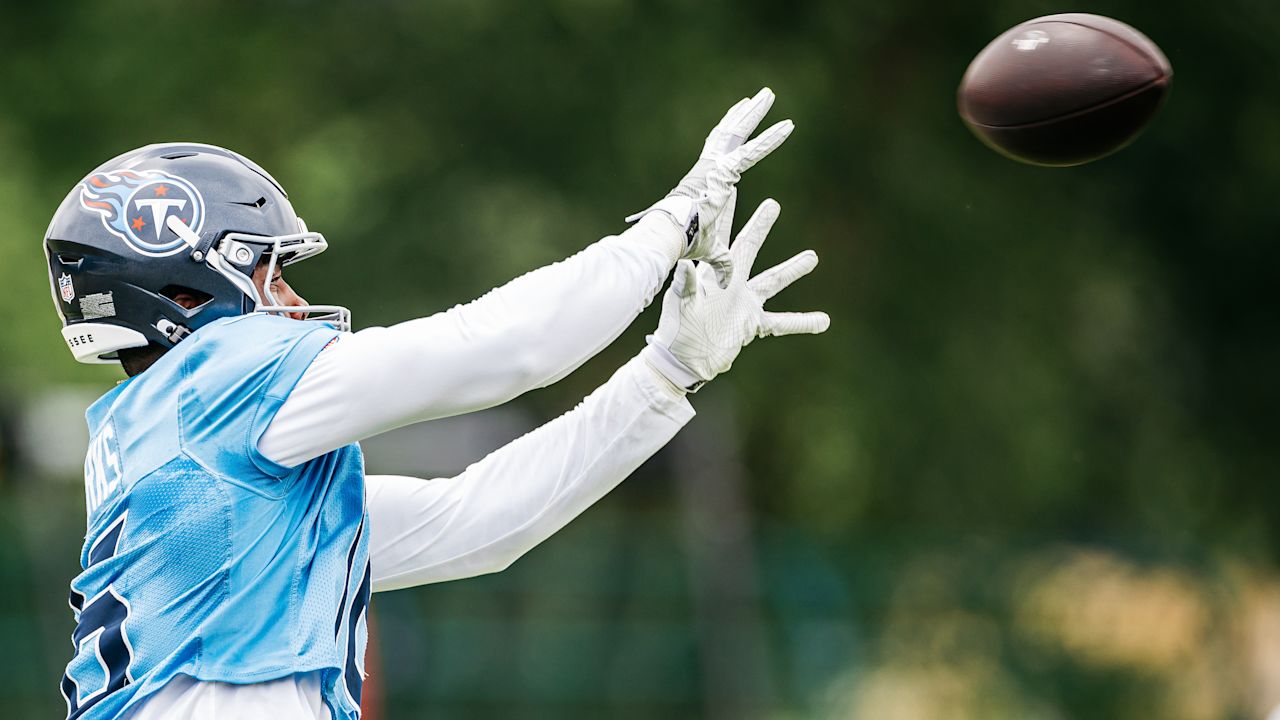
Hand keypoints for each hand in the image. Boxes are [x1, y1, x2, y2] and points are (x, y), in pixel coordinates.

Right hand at [628, 88, 793, 288]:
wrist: (669, 239)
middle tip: (759, 98)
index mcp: (707, 182)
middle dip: (744, 115)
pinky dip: (769, 140)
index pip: (722, 154)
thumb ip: (723, 262)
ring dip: (755, 114)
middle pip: (729, 135)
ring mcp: (715, 167)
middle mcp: (710, 169)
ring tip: (768, 95)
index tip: (739, 123)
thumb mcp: (712, 253)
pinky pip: (751, 152)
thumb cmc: (685, 246)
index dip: (732, 138)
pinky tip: (787, 128)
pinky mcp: (723, 172)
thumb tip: (729, 281)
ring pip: (737, 133)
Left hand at [641, 198, 828, 390]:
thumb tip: (684, 266)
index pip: (720, 238)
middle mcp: (731, 283)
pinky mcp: (752, 324)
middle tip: (773, 204)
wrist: (684, 360)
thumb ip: (686, 287)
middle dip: (761, 226)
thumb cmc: (676, 330)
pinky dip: (802, 322)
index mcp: (712, 274)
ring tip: (813, 256)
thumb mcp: (680, 307)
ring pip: (773, 280)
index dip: (724, 214)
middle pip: (750, 248)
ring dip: (792, 269)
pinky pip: (782, 322)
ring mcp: (744, 302)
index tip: (730, 188)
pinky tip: (824, 320)